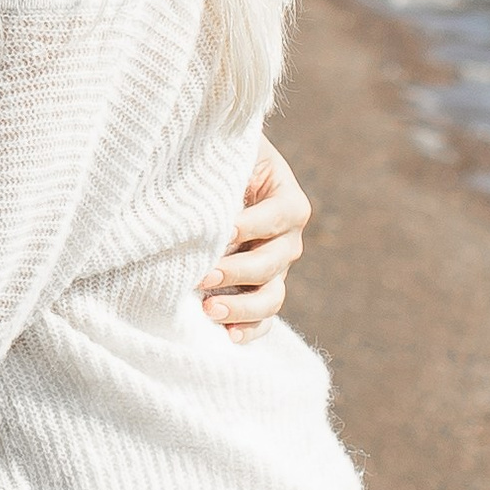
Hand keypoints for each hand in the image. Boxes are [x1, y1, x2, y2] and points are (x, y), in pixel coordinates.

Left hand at [200, 137, 310, 340]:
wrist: (215, 176)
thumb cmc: (219, 159)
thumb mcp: (228, 152)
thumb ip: (224, 160)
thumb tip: (201, 184)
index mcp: (288, 201)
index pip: (276, 217)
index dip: (250, 226)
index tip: (221, 230)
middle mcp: (287, 239)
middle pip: (272, 263)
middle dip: (237, 271)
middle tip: (203, 275)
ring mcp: (275, 269)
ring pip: (270, 296)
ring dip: (242, 307)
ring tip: (210, 309)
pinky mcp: (259, 290)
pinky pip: (263, 319)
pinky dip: (249, 330)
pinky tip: (228, 336)